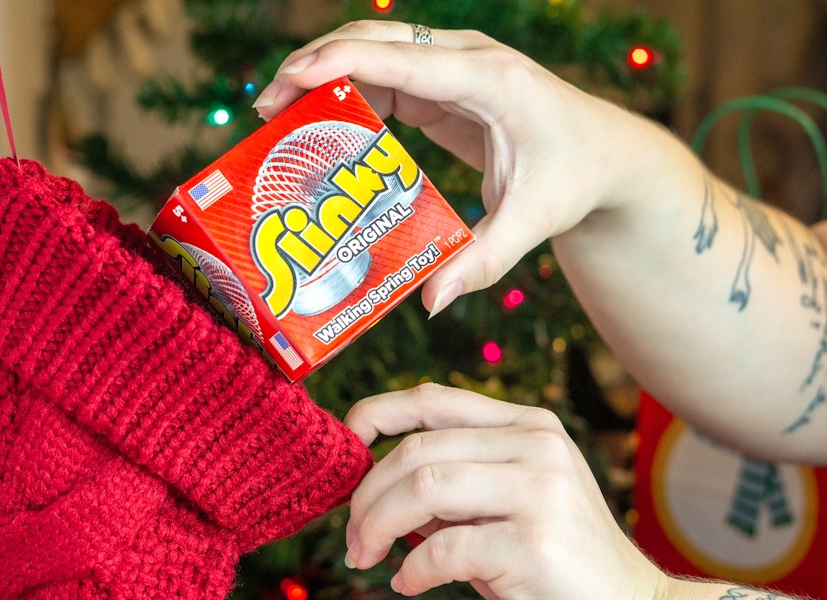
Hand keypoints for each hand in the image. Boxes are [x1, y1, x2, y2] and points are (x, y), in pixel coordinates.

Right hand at [254, 20, 640, 316]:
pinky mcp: (446, 84)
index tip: (288, 82)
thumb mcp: (533, 222)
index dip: (340, 63)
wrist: (606, 153)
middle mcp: (469, 59)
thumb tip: (431, 301)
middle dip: (314, 66)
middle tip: (267, 110)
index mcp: (490, 81)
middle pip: (376, 40)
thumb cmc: (573, 178)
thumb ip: (482, 261)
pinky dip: (348, 93)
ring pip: (375, 51)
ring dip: (324, 76)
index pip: (403, 58)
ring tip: (281, 120)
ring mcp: (455, 65)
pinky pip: (386, 76)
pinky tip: (323, 128)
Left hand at [343, 384, 665, 598]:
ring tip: (366, 554)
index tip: (344, 445)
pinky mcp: (534, 543)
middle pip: (417, 450)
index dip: (376, 413)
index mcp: (527, 425)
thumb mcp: (507, 497)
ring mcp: (540, 490)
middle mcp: (536, 445)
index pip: (433, 399)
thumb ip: (454, 475)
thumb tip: (370, 478)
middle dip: (367, 494)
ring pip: (422, 488)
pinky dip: (412, 570)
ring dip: (378, 525)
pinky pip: (444, 549)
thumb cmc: (553, 554)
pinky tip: (409, 583)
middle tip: (352, 534)